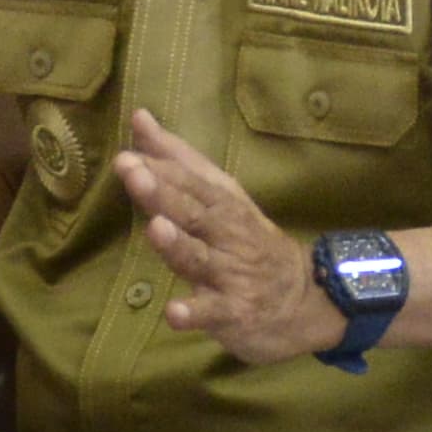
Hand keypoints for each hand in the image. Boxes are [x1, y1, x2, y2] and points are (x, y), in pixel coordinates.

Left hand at [116, 111, 346, 365]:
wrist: (303, 298)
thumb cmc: (248, 240)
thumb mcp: (221, 195)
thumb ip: (179, 160)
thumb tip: (139, 118)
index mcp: (222, 203)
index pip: (191, 180)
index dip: (161, 166)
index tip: (128, 153)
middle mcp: (227, 234)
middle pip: (193, 211)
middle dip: (163, 193)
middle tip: (133, 173)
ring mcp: (230, 274)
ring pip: (200, 258)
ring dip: (177, 244)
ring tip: (156, 229)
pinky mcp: (233, 313)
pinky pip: (211, 313)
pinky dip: (193, 314)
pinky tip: (174, 313)